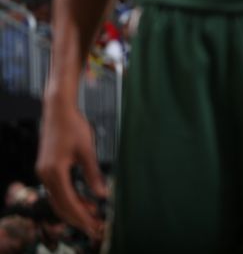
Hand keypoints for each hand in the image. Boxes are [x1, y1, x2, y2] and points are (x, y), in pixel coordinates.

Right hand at [36, 100, 107, 239]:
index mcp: (54, 172)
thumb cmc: (74, 127)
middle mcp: (45, 175)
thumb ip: (93, 174)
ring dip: (75, 208)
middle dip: (78, 217)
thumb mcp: (87, 151)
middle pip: (60, 205)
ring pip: (58, 199)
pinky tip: (86, 199)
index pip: (68, 202)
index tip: (95, 224)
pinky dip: (71, 197)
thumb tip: (103, 194)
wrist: (58, 111)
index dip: (82, 215)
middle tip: (95, 226)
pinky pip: (58, 190)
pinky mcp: (47, 169)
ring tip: (94, 213)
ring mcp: (44, 173)